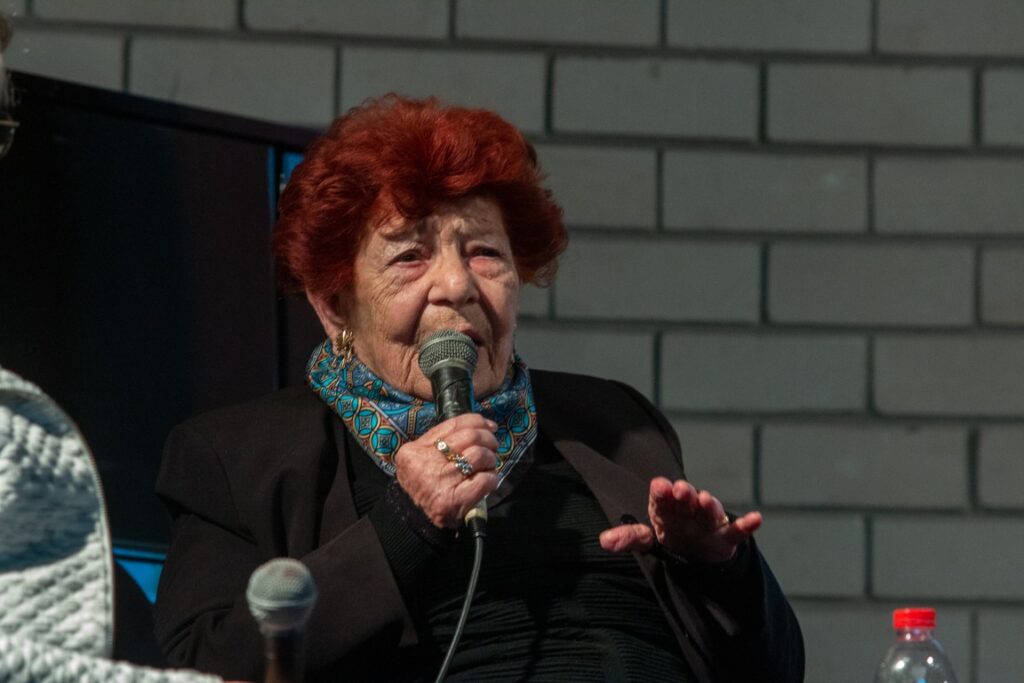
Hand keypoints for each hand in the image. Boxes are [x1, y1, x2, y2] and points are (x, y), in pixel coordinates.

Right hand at [393, 413, 499, 528]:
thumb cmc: (422, 486)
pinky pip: (484, 480)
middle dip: (488, 439)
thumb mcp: (421, 459)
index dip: (476, 421)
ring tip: (488, 466)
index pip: (453, 425)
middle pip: (469, 437)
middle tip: (492, 446)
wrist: (413, 521)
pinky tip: (488, 481)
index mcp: (415, 451)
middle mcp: (426, 464)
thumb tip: (481, 426)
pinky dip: (492, 478)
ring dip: (490, 459)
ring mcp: (441, 482)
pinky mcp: (455, 500)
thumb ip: (442, 441)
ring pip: (479, 455)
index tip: (489, 425)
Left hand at [599, 477, 761, 562]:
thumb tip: (604, 541)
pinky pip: (738, 531)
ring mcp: (708, 523)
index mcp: (667, 509)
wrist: (698, 552)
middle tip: (681, 489)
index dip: (661, 493)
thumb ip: (630, 538)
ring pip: (710, 512)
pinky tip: (756, 519)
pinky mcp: (726, 537)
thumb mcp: (649, 539)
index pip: (662, 499)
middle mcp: (688, 511)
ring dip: (709, 505)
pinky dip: (747, 524)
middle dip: (684, 494)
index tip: (659, 486)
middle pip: (686, 500)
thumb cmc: (671, 536)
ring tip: (706, 501)